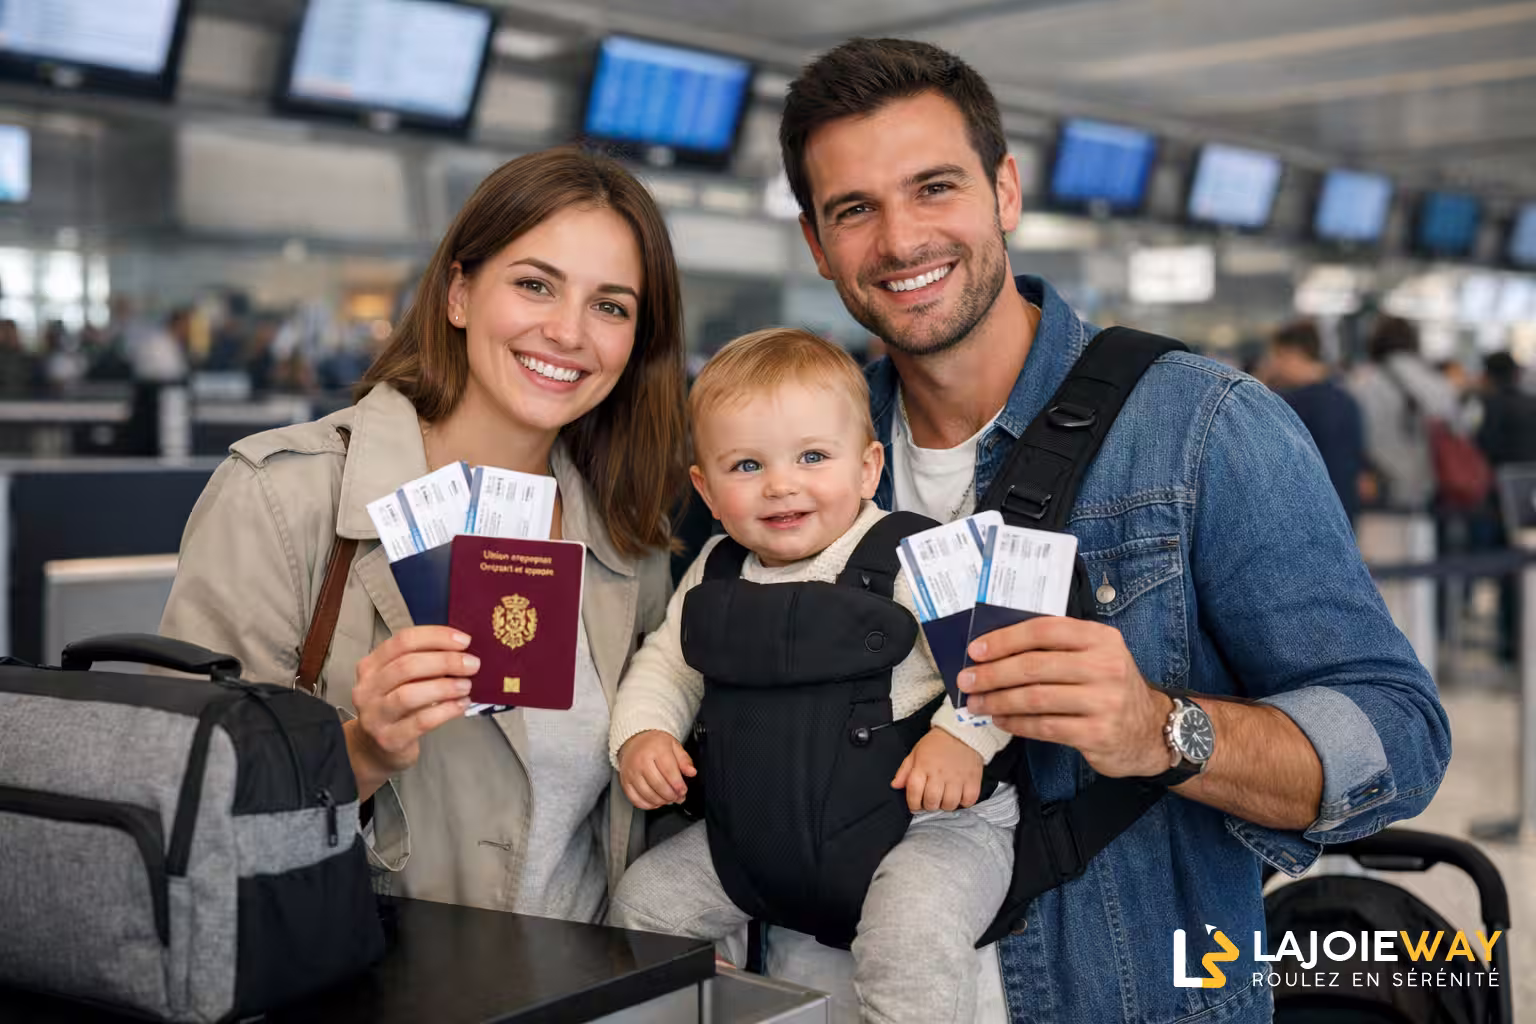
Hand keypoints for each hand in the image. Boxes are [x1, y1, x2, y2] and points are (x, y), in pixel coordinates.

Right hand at [347, 626, 477, 797]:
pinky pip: (420, 722)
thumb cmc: (396, 707)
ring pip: (409, 694)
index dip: (436, 637)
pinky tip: (460, 705)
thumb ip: (424, 662)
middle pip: (407, 666)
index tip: (464, 640)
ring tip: (466, 686)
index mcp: (372, 665)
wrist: (376, 748)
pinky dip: (445, 711)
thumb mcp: (402, 680)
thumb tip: (462, 650)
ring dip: (444, 687)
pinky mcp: (389, 739)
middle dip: (446, 662)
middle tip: (472, 664)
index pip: (403, 641)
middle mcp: (368, 688)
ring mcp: (375, 715)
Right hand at [618, 730, 695, 809]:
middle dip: (671, 795)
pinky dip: (647, 805)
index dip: (678, 785)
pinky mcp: (625, 781)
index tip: (683, 790)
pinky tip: (655, 802)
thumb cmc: (654, 744)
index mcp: (656, 749)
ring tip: (668, 799)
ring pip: (647, 794)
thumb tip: (691, 772)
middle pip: (658, 785)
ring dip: (661, 801)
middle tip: (678, 797)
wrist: (633, 740)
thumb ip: (684, 760)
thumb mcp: (673, 745)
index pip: (669, 772)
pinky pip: (635, 799)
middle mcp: (641, 761)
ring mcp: (631, 772)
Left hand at [891, 728, 983, 811]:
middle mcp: (939, 773)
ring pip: (949, 804)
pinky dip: (964, 802)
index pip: (914, 792)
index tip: (915, 805)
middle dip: (929, 805)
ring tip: (945, 798)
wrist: (961, 731)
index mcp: (923, 766)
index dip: (913, 804)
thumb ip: (904, 770)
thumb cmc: (938, 743)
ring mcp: (957, 777)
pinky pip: (968, 801)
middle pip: (932, 802)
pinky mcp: (973, 779)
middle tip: (931, 800)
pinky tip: (960, 795)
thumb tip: (896, 785)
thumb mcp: (916, 752)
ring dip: (946, 805)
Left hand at [958, 616, 1171, 778]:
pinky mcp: (1097, 733)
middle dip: (992, 674)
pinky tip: (1001, 720)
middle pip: (1033, 666)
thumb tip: (996, 647)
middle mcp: (1105, 666)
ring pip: (1035, 698)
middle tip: (967, 681)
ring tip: (976, 704)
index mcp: (1100, 638)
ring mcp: (1103, 701)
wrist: (1150, 730)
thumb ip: (1057, 646)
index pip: (1044, 630)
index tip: (975, 650)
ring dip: (998, 701)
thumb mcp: (1096, 655)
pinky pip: (1044, 726)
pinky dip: (1017, 724)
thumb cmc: (1109, 687)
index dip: (1005, 639)